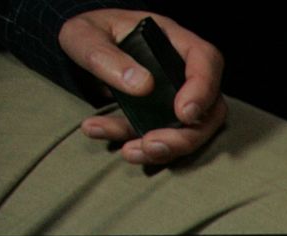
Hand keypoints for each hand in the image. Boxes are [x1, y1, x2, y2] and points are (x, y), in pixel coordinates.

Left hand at [60, 10, 227, 165]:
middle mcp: (181, 70)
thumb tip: (142, 85)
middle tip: (152, 146)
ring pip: (189, 131)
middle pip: (209, 108)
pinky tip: (101, 133)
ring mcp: (174, 97)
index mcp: (172, 40)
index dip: (203, 89)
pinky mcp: (159, 118)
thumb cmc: (86, 33)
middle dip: (185, 136)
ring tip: (128, 152)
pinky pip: (159, 138)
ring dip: (164, 150)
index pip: (206, 60)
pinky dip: (135, 146)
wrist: (78, 49)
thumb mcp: (84, 35)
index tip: (183, 113)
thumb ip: (105, 56)